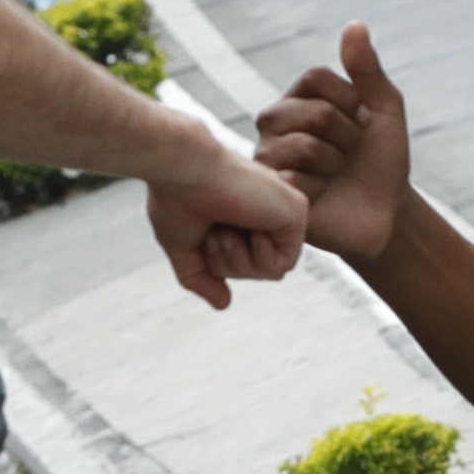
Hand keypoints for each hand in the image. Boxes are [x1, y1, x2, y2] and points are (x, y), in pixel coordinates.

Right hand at [146, 122, 311, 310]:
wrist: (183, 170)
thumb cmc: (177, 198)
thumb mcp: (184, 248)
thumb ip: (203, 277)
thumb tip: (223, 303)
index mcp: (242, 215)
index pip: (243, 262)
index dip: (219, 264)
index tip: (205, 236)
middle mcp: (264, 212)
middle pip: (257, 271)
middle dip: (228, 265)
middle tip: (215, 234)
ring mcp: (282, 211)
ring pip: (271, 271)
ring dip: (240, 262)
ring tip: (226, 231)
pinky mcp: (296, 212)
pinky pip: (285, 263)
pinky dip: (260, 258)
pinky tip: (248, 232)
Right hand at [258, 23, 416, 262]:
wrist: (385, 214)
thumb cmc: (381, 161)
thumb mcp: (385, 109)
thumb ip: (368, 69)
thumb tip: (354, 24)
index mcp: (297, 97)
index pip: (316, 78)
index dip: (351, 103)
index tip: (359, 125)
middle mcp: (274, 124)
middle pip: (314, 112)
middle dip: (347, 137)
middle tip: (348, 156)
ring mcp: (267, 158)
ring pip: (304, 146)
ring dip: (336, 164)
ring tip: (335, 176)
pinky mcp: (268, 195)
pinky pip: (295, 180)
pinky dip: (320, 190)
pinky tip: (319, 198)